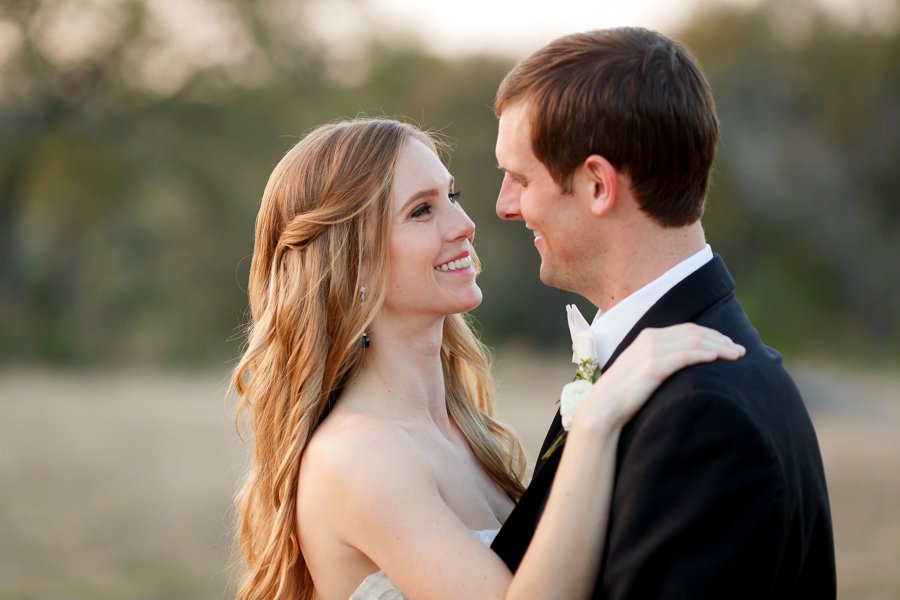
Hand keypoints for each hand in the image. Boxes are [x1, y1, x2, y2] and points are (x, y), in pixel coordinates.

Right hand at [571, 324, 744, 431]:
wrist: (602, 408)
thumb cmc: (622, 396)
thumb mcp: (640, 371)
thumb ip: (658, 362)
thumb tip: (680, 368)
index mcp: (647, 337)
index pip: (687, 329)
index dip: (711, 334)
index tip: (728, 344)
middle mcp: (650, 339)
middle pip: (695, 332)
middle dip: (721, 339)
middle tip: (740, 350)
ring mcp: (651, 351)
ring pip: (694, 342)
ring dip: (719, 347)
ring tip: (736, 355)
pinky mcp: (654, 366)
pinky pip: (685, 355)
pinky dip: (704, 354)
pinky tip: (718, 358)